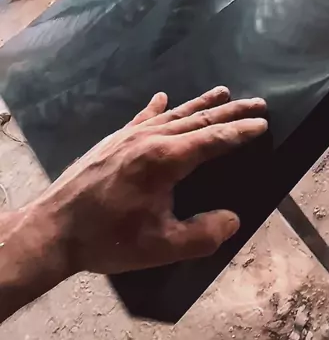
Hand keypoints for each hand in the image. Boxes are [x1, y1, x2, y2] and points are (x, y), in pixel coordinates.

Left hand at [30, 86, 267, 276]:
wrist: (55, 228)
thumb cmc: (108, 239)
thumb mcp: (162, 246)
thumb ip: (203, 235)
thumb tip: (232, 220)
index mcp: (166, 160)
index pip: (214, 139)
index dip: (241, 131)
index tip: (262, 123)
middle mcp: (150, 139)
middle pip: (199, 120)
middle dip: (231, 111)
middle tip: (258, 103)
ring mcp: (128, 136)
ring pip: (174, 114)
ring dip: (201, 104)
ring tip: (223, 92)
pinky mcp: (112, 141)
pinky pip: (142, 117)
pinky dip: (157, 107)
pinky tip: (162, 98)